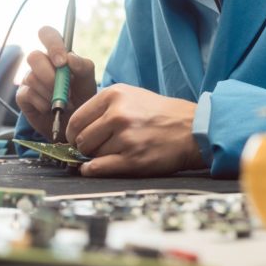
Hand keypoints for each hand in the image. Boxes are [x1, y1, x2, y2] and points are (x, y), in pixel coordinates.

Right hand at [15, 26, 97, 140]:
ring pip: (31, 77)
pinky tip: (50, 108)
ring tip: (63, 103)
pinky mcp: (23, 95)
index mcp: (58, 54)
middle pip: (33, 56)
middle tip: (64, 90)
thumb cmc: (81, 99)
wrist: (73, 124)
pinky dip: (42, 103)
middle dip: (49, 75)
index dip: (52, 44)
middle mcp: (41, 63)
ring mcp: (30, 79)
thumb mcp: (88, 83)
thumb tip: (70, 58)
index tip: (62, 62)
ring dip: (50, 93)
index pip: (47, 34)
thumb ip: (83, 67)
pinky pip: (27, 94)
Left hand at [65, 83, 204, 176]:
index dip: (73, 133)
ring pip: (92, 155)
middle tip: (99, 147)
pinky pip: (99, 168)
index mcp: (114, 95)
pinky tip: (96, 168)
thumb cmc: (161, 114)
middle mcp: (118, 114)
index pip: (76, 119)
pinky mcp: (133, 159)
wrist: (193, 129)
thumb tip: (75, 129)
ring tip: (117, 151)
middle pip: (81, 139)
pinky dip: (93, 170)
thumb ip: (103, 108)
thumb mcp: (131, 96)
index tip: (77, 139)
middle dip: (86, 146)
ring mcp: (126, 137)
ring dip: (98, 157)